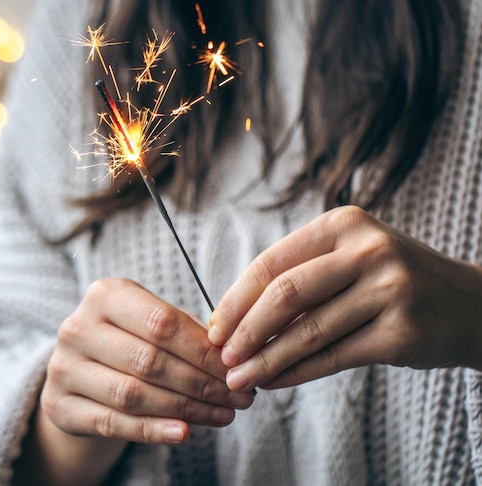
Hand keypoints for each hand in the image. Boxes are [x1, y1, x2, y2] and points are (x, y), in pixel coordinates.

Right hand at [41, 278, 253, 444]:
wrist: (80, 372)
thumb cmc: (129, 341)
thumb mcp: (152, 324)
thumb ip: (187, 332)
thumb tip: (230, 355)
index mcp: (104, 295)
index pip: (162, 323)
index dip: (204, 350)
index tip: (236, 369)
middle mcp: (78, 327)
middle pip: (150, 360)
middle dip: (202, 383)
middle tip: (238, 398)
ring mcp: (63, 367)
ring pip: (133, 394)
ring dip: (185, 409)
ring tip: (222, 415)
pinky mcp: (58, 404)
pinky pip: (112, 422)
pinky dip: (152, 430)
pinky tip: (184, 433)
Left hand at [208, 206, 481, 391]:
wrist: (470, 303)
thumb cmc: (392, 278)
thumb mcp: (349, 258)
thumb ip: (301, 278)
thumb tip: (236, 318)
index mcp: (344, 223)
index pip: (272, 262)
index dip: (236, 299)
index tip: (215, 327)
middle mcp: (368, 250)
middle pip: (285, 294)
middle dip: (244, 331)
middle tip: (221, 357)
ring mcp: (390, 290)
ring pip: (307, 331)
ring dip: (265, 360)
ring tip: (239, 378)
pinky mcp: (402, 333)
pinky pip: (333, 357)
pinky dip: (296, 373)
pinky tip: (273, 382)